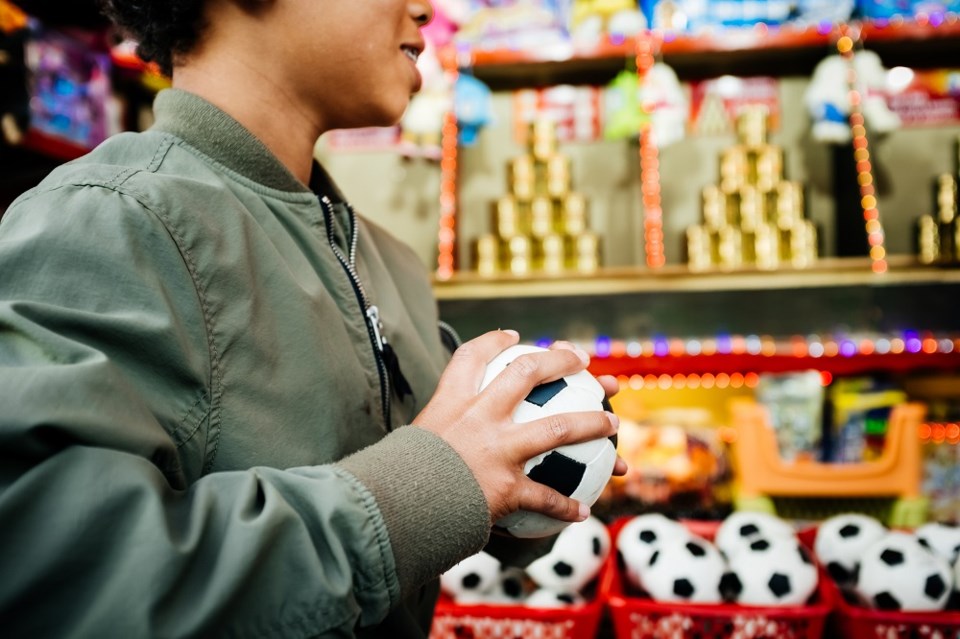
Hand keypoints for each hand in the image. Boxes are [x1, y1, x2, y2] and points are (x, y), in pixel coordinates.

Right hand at [413, 329, 619, 525]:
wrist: (397, 511)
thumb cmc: (398, 481)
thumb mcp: (409, 444)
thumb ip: (432, 437)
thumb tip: (429, 446)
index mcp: (451, 403)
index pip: (473, 357)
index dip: (495, 342)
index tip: (514, 336)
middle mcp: (478, 417)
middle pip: (527, 373)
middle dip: (560, 361)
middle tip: (583, 361)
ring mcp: (496, 450)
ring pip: (558, 429)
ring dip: (591, 425)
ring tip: (613, 425)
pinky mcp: (506, 487)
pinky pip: (546, 498)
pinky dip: (566, 507)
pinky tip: (582, 513)